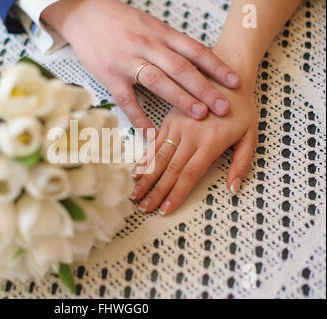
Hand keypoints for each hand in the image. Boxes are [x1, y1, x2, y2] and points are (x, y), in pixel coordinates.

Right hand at [42, 0, 240, 132]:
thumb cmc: (120, 21)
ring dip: (180, 99)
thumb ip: (170, 43)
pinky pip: (126, 99)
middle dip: (204, 88)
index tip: (234, 82)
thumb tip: (196, 60)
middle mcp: (148, 46)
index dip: (216, 67)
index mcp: (160, 34)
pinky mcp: (109, 74)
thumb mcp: (150, 25)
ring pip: (158, 80)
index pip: (194, 50)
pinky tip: (150, 132)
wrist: (85, 14)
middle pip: (181, 67)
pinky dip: (138, 117)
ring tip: (198, 115)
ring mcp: (127, 60)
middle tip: (223, 106)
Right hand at [129, 78, 257, 214]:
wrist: (227, 75)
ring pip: (158, 157)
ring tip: (135, 194)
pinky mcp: (169, 119)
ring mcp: (177, 126)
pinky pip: (154, 142)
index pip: (189, 174)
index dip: (176, 193)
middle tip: (144, 208)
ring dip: (146, 178)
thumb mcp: (251, 136)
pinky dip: (144, 158)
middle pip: (170, 169)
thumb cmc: (242, 108)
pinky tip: (135, 171)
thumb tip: (233, 189)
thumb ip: (241, 164)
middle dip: (156, 191)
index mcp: (211, 142)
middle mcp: (191, 135)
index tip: (165, 209)